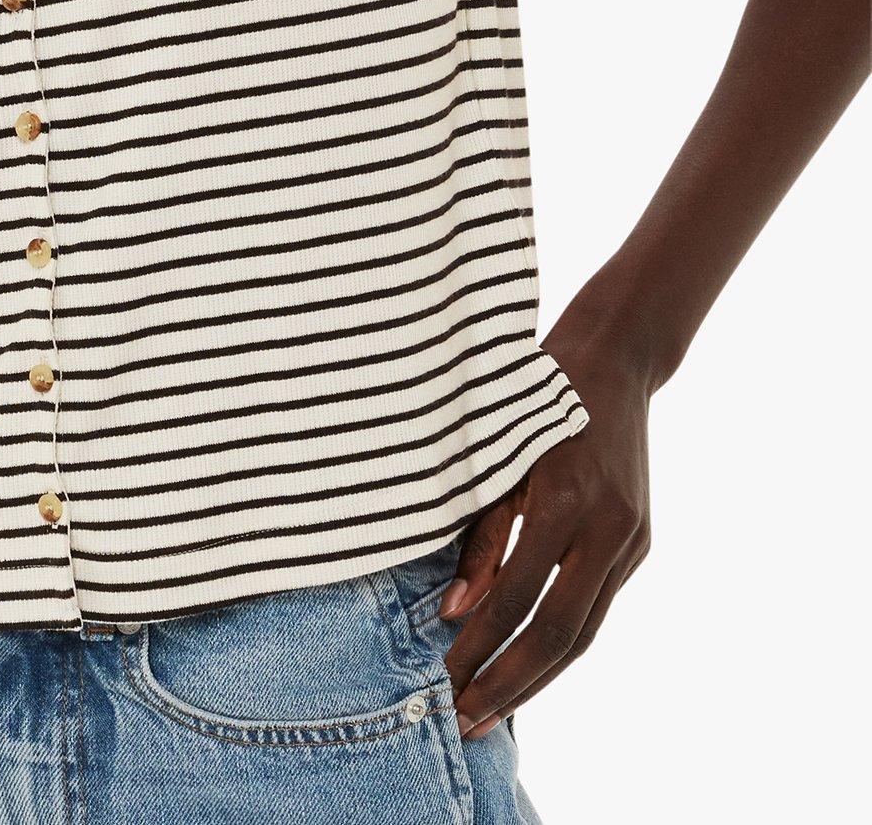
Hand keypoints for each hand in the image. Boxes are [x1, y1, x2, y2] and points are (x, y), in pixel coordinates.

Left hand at [441, 307, 653, 737]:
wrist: (614, 361)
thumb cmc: (533, 397)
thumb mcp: (495, 454)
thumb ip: (479, 535)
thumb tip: (453, 612)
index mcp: (563, 498)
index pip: (516, 596)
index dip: (480, 644)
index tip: (443, 677)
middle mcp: (606, 525)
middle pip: (559, 631)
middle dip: (511, 682)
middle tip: (466, 721)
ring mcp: (630, 537)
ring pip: (586, 631)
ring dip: (538, 678)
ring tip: (494, 713)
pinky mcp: (639, 542)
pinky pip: (598, 607)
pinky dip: (563, 645)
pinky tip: (530, 670)